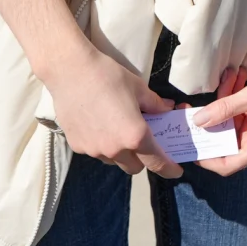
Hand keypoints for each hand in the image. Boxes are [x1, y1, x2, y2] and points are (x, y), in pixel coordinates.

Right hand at [41, 44, 178, 178]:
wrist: (71, 73)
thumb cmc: (110, 77)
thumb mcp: (140, 89)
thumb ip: (156, 105)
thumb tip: (167, 109)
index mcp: (134, 136)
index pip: (156, 162)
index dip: (168, 168)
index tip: (176, 172)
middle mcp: (114, 149)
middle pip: (134, 167)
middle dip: (143, 159)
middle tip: (145, 141)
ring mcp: (93, 150)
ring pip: (114, 161)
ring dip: (121, 152)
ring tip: (119, 129)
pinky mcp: (77, 147)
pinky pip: (96, 152)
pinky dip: (103, 145)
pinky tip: (100, 125)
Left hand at [190, 50, 246, 176]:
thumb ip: (226, 107)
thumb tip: (198, 121)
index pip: (227, 164)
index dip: (206, 159)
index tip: (189, 144)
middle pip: (224, 140)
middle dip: (211, 121)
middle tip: (193, 106)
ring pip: (229, 122)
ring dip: (225, 101)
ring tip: (230, 76)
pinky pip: (237, 111)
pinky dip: (233, 96)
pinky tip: (236, 76)